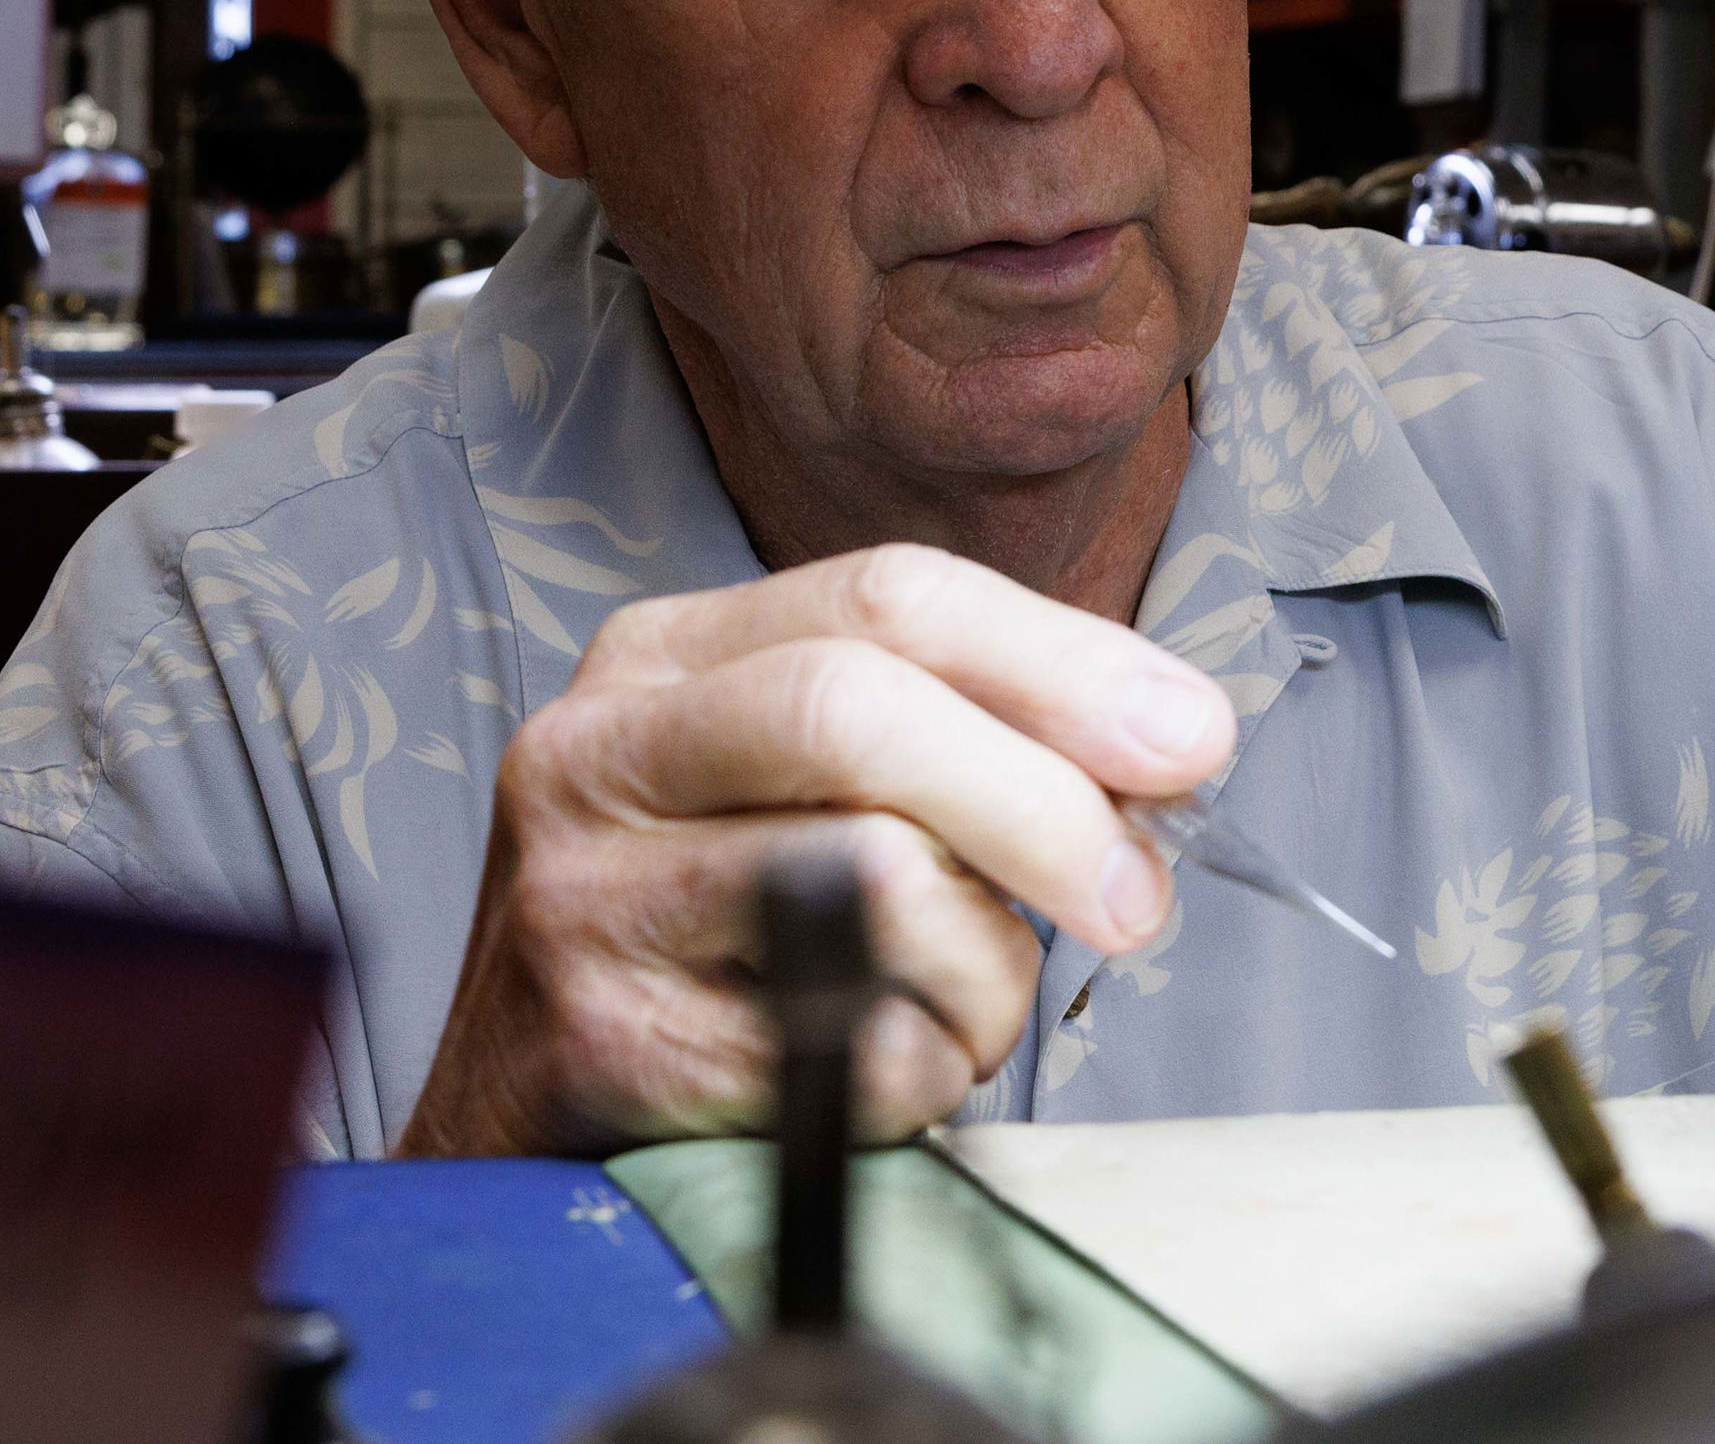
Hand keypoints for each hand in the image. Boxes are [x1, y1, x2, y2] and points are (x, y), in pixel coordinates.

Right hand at [396, 544, 1236, 1156]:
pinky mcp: (603, 1041)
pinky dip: (918, 1077)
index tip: (1190, 739)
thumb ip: (963, 736)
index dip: (1062, 662)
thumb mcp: (800, 790)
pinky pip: (847, 1050)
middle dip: (1041, 805)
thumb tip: (1170, 740)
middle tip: (1136, 901)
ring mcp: (584, 896)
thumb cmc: (707, 941)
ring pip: (872, 884)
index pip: (892, 598)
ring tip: (953, 1009)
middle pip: (863, 712)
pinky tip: (876, 1075)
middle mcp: (600, 751)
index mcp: (665, 657)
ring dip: (979, 975)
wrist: (524, 1117)